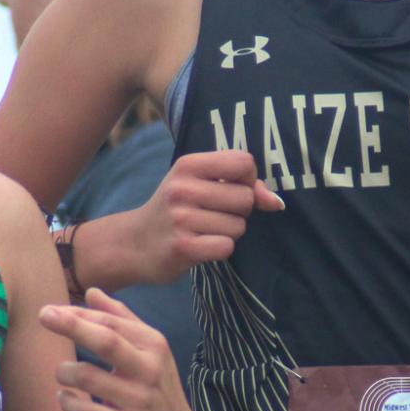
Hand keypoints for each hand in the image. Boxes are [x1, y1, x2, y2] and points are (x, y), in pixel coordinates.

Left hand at [39, 289, 195, 410]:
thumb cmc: (153, 386)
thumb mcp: (147, 350)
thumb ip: (121, 319)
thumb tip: (92, 291)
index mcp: (154, 344)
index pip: (111, 322)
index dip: (79, 315)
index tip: (49, 310)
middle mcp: (150, 369)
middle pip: (107, 341)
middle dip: (73, 326)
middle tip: (43, 315)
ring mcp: (140, 400)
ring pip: (90, 377)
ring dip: (65, 372)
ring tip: (62, 374)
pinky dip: (68, 403)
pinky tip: (64, 398)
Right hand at [131, 149, 284, 280]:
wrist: (133, 244)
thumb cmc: (176, 210)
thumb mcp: (200, 185)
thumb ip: (242, 185)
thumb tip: (276, 202)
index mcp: (188, 165)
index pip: (244, 162)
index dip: (248, 179)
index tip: (231, 188)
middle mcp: (182, 188)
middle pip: (246, 197)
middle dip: (240, 211)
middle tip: (214, 215)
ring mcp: (180, 218)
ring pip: (239, 225)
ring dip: (229, 232)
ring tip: (204, 230)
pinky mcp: (182, 247)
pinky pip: (227, 246)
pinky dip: (220, 249)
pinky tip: (201, 246)